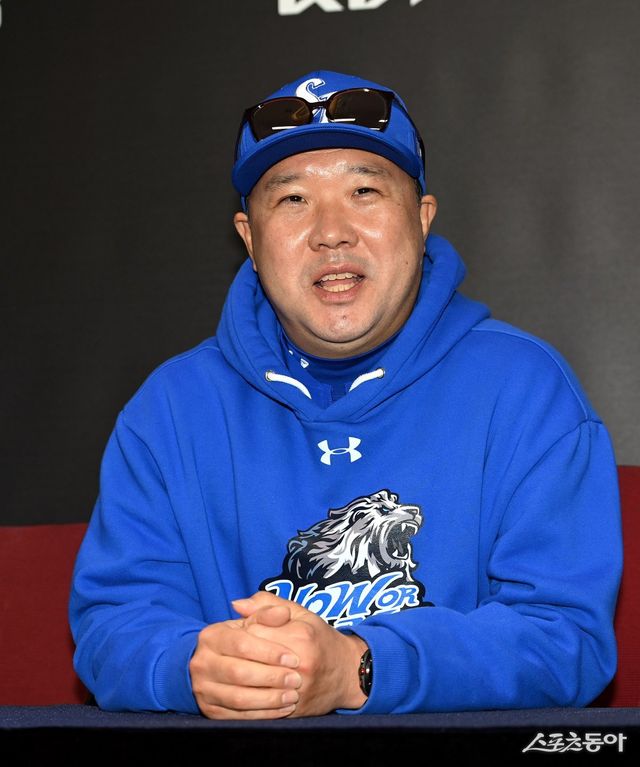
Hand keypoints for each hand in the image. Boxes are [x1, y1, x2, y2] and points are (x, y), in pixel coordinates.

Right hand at [189, 609, 302, 719]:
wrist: (220, 662)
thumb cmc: (245, 638)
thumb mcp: (254, 620)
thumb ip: (268, 612)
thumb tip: (282, 612)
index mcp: (211, 636)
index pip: (242, 644)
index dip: (269, 652)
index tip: (293, 659)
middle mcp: (202, 662)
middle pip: (238, 673)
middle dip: (271, 677)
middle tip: (296, 680)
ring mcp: (203, 688)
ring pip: (238, 698)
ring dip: (268, 699)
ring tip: (292, 696)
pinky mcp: (210, 710)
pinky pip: (237, 716)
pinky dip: (262, 714)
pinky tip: (281, 709)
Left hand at [234, 592, 367, 715]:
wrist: (347, 673)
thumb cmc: (320, 638)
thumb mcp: (300, 613)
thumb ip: (267, 604)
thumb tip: (236, 604)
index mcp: (299, 636)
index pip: (253, 631)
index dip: (242, 630)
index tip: (244, 630)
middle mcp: (298, 664)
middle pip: (249, 658)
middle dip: (238, 653)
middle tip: (237, 650)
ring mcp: (296, 690)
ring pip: (251, 685)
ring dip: (240, 677)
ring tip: (238, 669)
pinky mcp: (293, 711)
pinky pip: (260, 707)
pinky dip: (248, 698)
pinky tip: (244, 689)